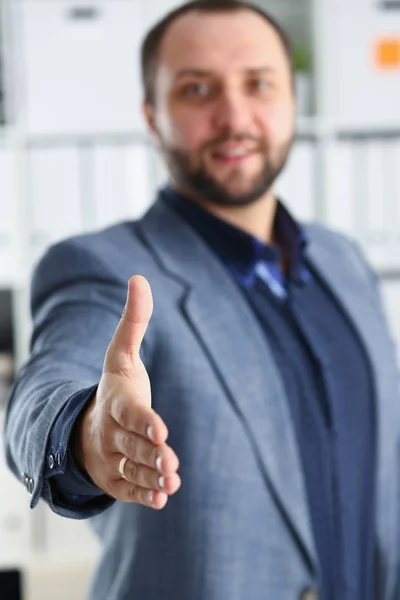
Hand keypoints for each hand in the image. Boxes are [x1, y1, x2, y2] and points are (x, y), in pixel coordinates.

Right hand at [72, 275, 180, 508]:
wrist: (86, 425)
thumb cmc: (114, 387)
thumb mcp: (121, 354)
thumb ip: (134, 320)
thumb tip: (139, 278)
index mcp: (115, 402)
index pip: (129, 413)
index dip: (144, 422)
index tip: (161, 430)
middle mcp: (110, 432)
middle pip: (132, 444)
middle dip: (151, 453)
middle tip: (170, 462)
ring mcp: (111, 457)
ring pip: (132, 468)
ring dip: (151, 476)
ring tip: (172, 482)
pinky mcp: (115, 478)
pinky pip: (129, 488)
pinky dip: (144, 494)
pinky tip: (163, 498)